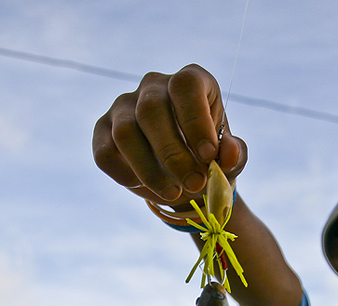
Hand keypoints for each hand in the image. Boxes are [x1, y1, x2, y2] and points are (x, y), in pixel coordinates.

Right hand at [92, 64, 246, 206]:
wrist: (183, 172)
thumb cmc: (208, 157)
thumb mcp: (229, 159)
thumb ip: (234, 155)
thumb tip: (231, 153)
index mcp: (190, 80)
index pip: (185, 86)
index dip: (196, 120)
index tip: (209, 155)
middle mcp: (153, 85)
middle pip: (151, 110)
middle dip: (174, 154)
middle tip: (194, 184)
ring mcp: (123, 105)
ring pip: (125, 132)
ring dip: (150, 170)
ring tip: (173, 194)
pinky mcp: (103, 129)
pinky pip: (105, 152)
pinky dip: (126, 175)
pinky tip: (148, 188)